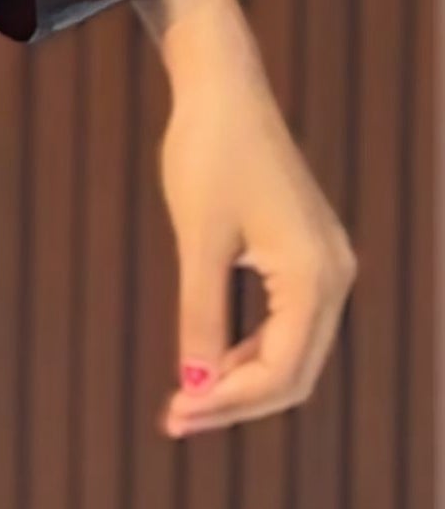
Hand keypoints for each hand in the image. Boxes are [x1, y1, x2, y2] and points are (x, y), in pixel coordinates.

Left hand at [155, 4, 357, 436]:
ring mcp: (325, 264)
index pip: (281, 372)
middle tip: (174, 419)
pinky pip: (288, 323)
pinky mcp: (307, 253)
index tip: (174, 414)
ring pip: (293, 351)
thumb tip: (194, 384)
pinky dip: (250, 349)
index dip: (228, 403)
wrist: (222, 88)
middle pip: (294, 372)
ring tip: (185, 396)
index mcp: (314, 276)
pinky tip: (209, 359)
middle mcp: (333, 276)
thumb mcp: (198, 240)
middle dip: (236, 401)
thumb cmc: (207, 154)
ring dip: (242, 380)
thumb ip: (200, 316)